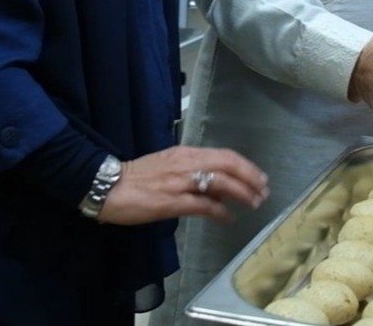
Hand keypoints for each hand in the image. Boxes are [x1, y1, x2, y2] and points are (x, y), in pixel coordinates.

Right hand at [98, 145, 269, 225]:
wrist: (108, 186)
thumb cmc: (137, 177)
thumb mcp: (168, 166)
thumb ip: (194, 173)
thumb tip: (220, 188)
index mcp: (185, 153)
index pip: (224, 154)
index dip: (245, 166)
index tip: (259, 177)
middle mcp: (186, 163)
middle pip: (228, 164)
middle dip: (250, 178)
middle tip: (264, 191)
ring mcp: (180, 182)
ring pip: (221, 182)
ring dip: (242, 194)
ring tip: (253, 204)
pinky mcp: (172, 201)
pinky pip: (204, 205)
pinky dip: (221, 212)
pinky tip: (229, 219)